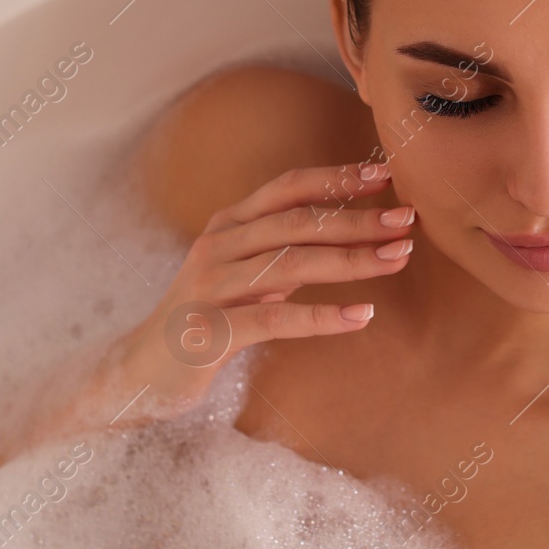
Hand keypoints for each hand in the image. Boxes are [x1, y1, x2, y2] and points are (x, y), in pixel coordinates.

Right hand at [0, 160, 412, 468]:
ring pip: (290, 264)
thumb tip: (347, 228)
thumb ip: (284, 250)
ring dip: (350, 259)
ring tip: (398, 258)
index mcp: (228, 224)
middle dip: (357, 218)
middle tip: (407, 220)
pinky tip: (362, 316)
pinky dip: (322, 317)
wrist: (141, 373)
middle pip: (297, 222)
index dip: (337, 178)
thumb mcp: (245, 275)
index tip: (386, 175)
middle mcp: (217, 245)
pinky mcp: (210, 332)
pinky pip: (275, 319)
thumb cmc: (206, 320)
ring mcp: (210, 287)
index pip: (288, 188)